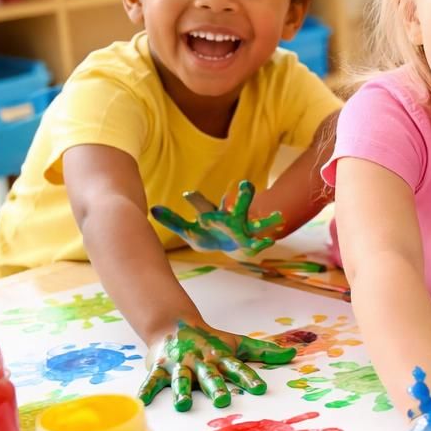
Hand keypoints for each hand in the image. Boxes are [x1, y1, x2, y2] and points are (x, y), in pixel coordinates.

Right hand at [139, 321, 294, 411]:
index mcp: (220, 357)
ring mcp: (179, 364)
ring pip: (181, 379)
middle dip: (217, 388)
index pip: (238, 367)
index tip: (260, 389)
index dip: (249, 377)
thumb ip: (264, 352)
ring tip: (183, 405)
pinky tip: (143, 402)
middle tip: (224, 401)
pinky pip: (152, 380)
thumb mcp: (237, 344)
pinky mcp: (159, 367)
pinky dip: (146, 390)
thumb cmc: (210, 340)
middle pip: (210, 376)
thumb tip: (294, 353)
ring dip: (182, 391)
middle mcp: (201, 361)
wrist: (174, 325)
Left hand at [151, 180, 281, 255]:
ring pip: (255, 223)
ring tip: (277, 216)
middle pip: (236, 207)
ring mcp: (244, 230)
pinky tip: (273, 239)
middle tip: (246, 185)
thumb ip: (173, 221)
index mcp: (213, 215)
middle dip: (243, 198)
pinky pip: (259, 242)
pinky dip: (265, 241)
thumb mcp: (189, 232)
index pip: (203, 205)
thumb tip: (152, 208)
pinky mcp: (251, 242)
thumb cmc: (208, 236)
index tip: (187, 194)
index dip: (195, 200)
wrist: (231, 246)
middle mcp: (231, 220)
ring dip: (265, 220)